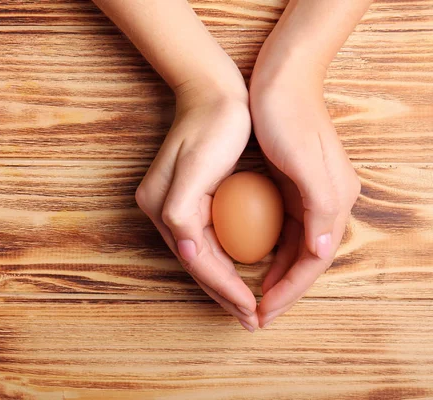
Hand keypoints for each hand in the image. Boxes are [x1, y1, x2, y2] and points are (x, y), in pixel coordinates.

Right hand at [135, 75, 258, 331]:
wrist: (213, 90)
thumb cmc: (214, 123)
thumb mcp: (197, 165)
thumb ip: (182, 213)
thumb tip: (185, 254)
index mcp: (163, 208)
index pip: (199, 262)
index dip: (225, 289)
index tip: (253, 310)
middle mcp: (162, 213)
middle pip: (198, 266)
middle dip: (225, 295)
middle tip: (252, 321)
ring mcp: (173, 207)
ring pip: (203, 258)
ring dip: (226, 284)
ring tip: (248, 306)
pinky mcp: (188, 200)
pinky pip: (209, 240)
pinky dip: (227, 261)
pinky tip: (242, 270)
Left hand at [250, 52, 360, 327]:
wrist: (282, 76)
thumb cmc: (288, 116)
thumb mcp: (304, 161)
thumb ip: (319, 208)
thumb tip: (320, 251)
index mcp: (332, 200)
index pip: (311, 261)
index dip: (289, 290)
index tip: (262, 312)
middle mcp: (326, 202)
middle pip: (304, 260)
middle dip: (283, 291)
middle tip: (256, 315)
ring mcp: (311, 193)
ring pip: (293, 248)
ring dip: (276, 275)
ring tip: (254, 296)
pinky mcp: (294, 185)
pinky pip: (283, 228)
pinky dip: (269, 249)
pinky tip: (252, 257)